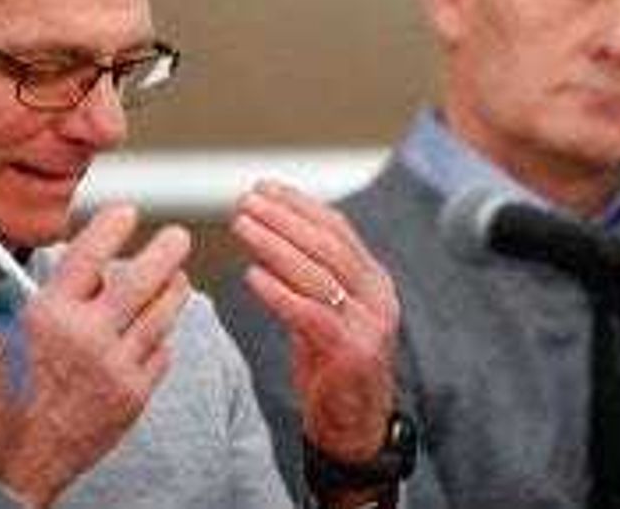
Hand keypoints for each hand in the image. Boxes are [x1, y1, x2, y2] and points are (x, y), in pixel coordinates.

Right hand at [0, 204, 191, 506]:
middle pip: (144, 278)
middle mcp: (86, 336)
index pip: (90, 252)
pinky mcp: (134, 395)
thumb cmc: (6, 396)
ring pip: (163, 312)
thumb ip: (53, 297)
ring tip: (175, 278)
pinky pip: (161, 352)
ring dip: (174, 289)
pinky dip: (159, 338)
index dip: (114, 225)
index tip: (128, 213)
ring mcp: (115, 366)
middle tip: (178, 237)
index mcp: (49, 314)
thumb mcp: (13, 331)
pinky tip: (151, 332)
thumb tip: (88, 268)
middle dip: (168, 250)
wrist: (14, 461)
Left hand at [232, 180, 399, 462]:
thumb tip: (270, 234)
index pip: (337, 228)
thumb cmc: (332, 369)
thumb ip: (306, 277)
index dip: (299, 204)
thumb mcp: (322, 313)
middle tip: (245, 201)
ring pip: (319, 273)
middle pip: (327, 244)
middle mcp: (377, 297)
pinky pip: (312, 315)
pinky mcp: (352, 353)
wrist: (354, 430)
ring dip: (275, 244)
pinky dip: (279, 292)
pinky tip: (252, 276)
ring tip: (242, 226)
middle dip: (283, 218)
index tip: (264, 188)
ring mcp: (369, 326)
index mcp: (373, 281)